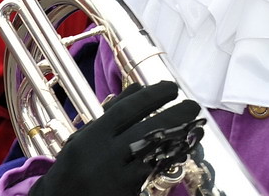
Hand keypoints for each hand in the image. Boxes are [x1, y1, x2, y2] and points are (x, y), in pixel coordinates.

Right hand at [31, 81, 201, 195]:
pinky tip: (181, 151)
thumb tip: (138, 87)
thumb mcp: (83, 137)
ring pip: (153, 156)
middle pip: (144, 133)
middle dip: (173, 117)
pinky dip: (167, 160)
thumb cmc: (73, 168)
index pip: (125, 112)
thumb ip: (111, 113)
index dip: (151, 98)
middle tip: (194, 105)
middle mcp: (103, 159)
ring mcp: (115, 181)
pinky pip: (152, 175)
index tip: (172, 87)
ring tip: (195, 127)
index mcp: (90, 139)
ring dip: (177, 140)